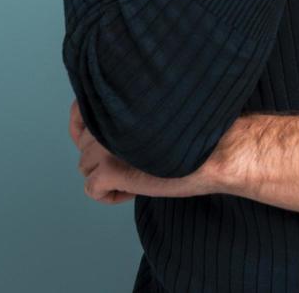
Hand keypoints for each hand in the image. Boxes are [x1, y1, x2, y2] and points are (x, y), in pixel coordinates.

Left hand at [68, 98, 221, 203]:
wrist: (218, 151)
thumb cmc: (198, 134)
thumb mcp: (157, 116)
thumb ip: (130, 116)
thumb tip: (104, 135)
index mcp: (120, 102)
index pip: (80, 113)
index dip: (85, 129)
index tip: (99, 141)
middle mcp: (107, 120)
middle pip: (84, 149)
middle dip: (104, 161)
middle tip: (135, 164)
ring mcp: (106, 144)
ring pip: (86, 169)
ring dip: (108, 178)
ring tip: (138, 177)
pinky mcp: (110, 168)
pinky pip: (93, 190)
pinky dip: (110, 196)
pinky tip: (132, 191)